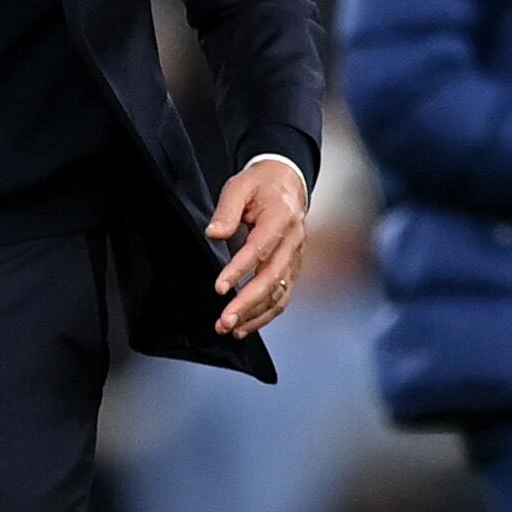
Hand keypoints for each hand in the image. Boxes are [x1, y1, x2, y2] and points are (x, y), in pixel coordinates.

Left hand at [208, 158, 307, 338]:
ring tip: (230, 328)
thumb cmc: (261, 184)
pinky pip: (283, 296)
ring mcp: (296, 257)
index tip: (219, 287)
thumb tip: (215, 234)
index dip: (239, 270)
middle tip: (224, 320)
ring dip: (255, 314)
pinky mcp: (293, 268)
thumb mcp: (240, 186)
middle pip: (272, 278)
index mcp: (282, 217)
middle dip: (247, 303)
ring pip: (280, 292)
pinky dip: (266, 314)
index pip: (260, 249)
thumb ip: (227, 210)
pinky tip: (246, 326)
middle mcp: (294, 240)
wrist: (287, 183)